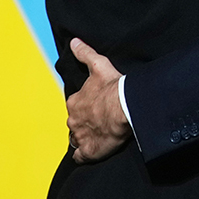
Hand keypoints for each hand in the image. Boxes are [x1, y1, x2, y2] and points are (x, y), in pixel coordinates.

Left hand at [66, 37, 133, 163]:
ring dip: (83, 138)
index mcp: (75, 102)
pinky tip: (90, 154)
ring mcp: (80, 137)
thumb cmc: (113, 88)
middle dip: (83, 123)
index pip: (75, 106)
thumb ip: (85, 53)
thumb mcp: (99, 65)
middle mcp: (74, 120)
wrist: (124, 108)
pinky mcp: (89, 151)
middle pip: (75, 123)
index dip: (83, 107)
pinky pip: (81, 156)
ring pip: (77, 139)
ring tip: (96, 137)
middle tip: (98, 122)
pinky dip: (84, 156)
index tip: (94, 107)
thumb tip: (74, 42)